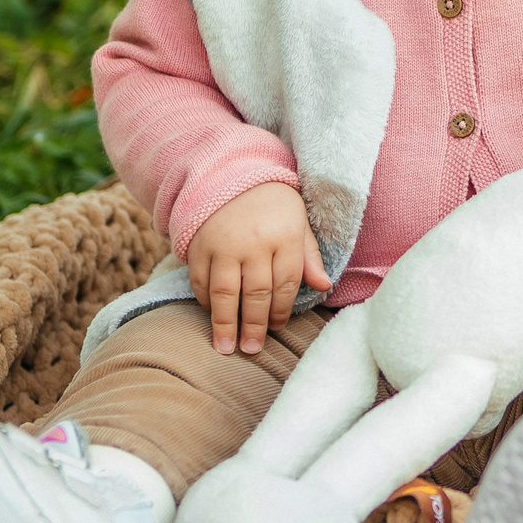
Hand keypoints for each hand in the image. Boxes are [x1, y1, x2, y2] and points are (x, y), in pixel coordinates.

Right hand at [188, 181, 328, 354]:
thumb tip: (324, 287)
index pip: (285, 283)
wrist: (231, 174)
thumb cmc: (273, 205)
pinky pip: (200, 280)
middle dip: (254, 325)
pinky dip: (205, 301)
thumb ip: (309, 257)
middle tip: (252, 349)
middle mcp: (253, 242)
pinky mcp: (198, 244)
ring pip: (225, 292)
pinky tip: (212, 314)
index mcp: (284, 236)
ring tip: (226, 346)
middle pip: (256, 293)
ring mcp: (223, 244)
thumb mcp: (299, 223)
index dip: (281, 311)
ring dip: (225, 323)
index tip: (276, 329)